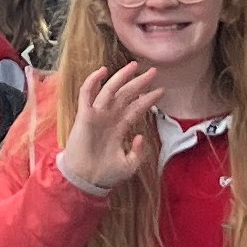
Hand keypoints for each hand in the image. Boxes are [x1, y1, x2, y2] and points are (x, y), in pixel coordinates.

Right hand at [58, 62, 159, 194]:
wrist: (86, 180)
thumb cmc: (105, 174)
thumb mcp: (129, 165)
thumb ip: (138, 152)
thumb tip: (140, 137)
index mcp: (120, 127)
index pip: (136, 108)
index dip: (148, 98)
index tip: (161, 90)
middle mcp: (109, 118)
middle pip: (126, 95)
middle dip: (140, 82)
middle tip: (153, 72)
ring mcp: (97, 115)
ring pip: (110, 90)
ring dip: (121, 77)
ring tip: (134, 66)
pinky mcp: (85, 115)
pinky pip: (87, 94)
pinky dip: (92, 81)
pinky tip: (102, 71)